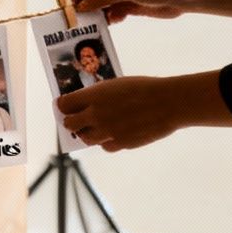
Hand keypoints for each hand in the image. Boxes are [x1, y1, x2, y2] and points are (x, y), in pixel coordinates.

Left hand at [55, 76, 181, 151]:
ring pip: (85, 139)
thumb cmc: (144, 89)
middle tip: (74, 120)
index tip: (63, 106)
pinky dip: (106, 142)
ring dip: (86, 134)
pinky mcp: (121, 144)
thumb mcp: (116, 86)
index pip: (64, 104)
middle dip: (70, 121)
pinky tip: (112, 134)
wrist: (168, 103)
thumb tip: (85, 104)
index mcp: (93, 96)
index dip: (62, 105)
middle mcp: (96, 115)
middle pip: (70, 124)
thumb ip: (98, 96)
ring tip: (92, 129)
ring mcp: (108, 131)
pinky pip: (105, 146)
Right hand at [68, 0, 191, 23]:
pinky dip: (110, 16)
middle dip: (86, 1)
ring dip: (97, 11)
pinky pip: (111, 9)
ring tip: (93, 21)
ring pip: (100, 1)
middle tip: (77, 15)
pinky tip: (114, 20)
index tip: (70, 2)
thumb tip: (80, 6)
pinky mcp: (127, 2)